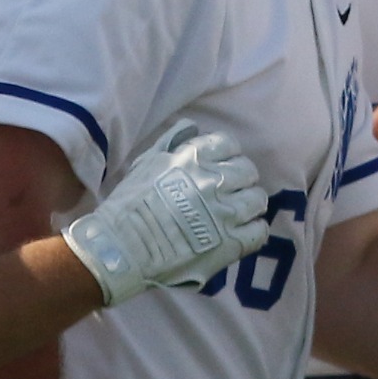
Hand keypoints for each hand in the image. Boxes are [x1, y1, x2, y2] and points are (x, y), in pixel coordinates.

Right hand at [62, 121, 268, 305]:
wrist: (118, 251)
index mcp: (192, 158)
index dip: (227, 157)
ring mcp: (224, 212)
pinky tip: (239, 234)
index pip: (229, 144)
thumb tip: (192, 127)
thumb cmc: (127, 207)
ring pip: (257, 199)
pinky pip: (259, 230)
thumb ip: (171, 142)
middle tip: (227, 194)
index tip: (220, 169)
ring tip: (235, 215)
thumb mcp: (145, 163)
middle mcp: (212, 180)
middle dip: (239, 181)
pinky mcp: (230, 242)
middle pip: (248, 171)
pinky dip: (253, 231)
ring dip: (248, 206)